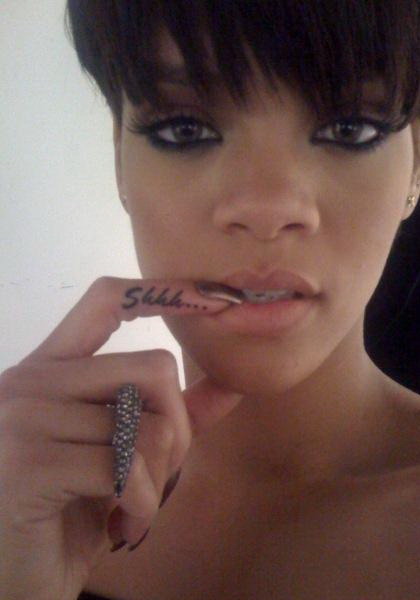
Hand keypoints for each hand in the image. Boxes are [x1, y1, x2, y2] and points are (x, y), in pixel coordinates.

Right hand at [0, 276, 242, 599]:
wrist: (11, 580)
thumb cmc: (67, 513)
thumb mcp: (122, 458)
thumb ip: (170, 417)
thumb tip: (231, 385)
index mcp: (51, 369)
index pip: (106, 300)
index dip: (165, 291)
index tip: (214, 298)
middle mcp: (31, 381)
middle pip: (154, 368)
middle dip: (179, 429)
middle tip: (158, 474)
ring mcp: (24, 417)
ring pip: (148, 422)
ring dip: (159, 478)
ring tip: (132, 505)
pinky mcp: (29, 461)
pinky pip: (127, 466)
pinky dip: (141, 503)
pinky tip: (120, 523)